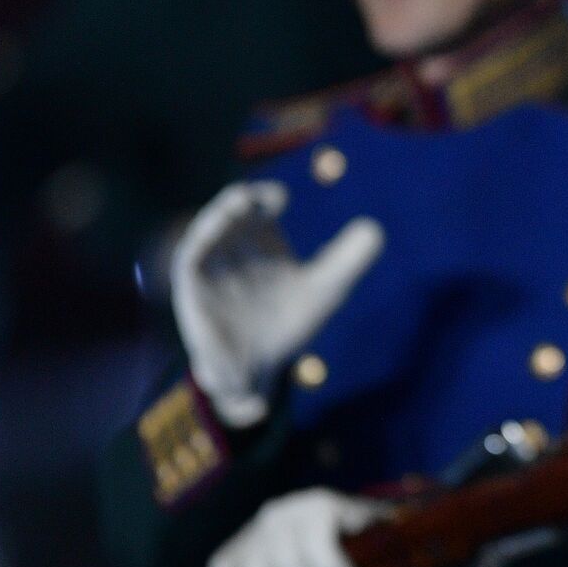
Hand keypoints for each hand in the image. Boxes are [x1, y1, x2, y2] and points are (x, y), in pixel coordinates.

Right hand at [171, 181, 383, 427]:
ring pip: (208, 231)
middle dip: (244, 200)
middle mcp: (234, 247)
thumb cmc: (286, 324)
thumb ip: (347, 261)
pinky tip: (212, 235)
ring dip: (220, 216)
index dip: (267, 198)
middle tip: (267, 196)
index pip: (261, 208)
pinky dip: (200, 243)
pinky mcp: (193, 287)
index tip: (282, 196)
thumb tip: (376, 230)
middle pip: (233, 213)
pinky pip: (191, 259)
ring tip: (240, 203)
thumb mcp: (323, 291)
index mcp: (262, 242)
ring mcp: (211, 266)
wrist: (256, 370)